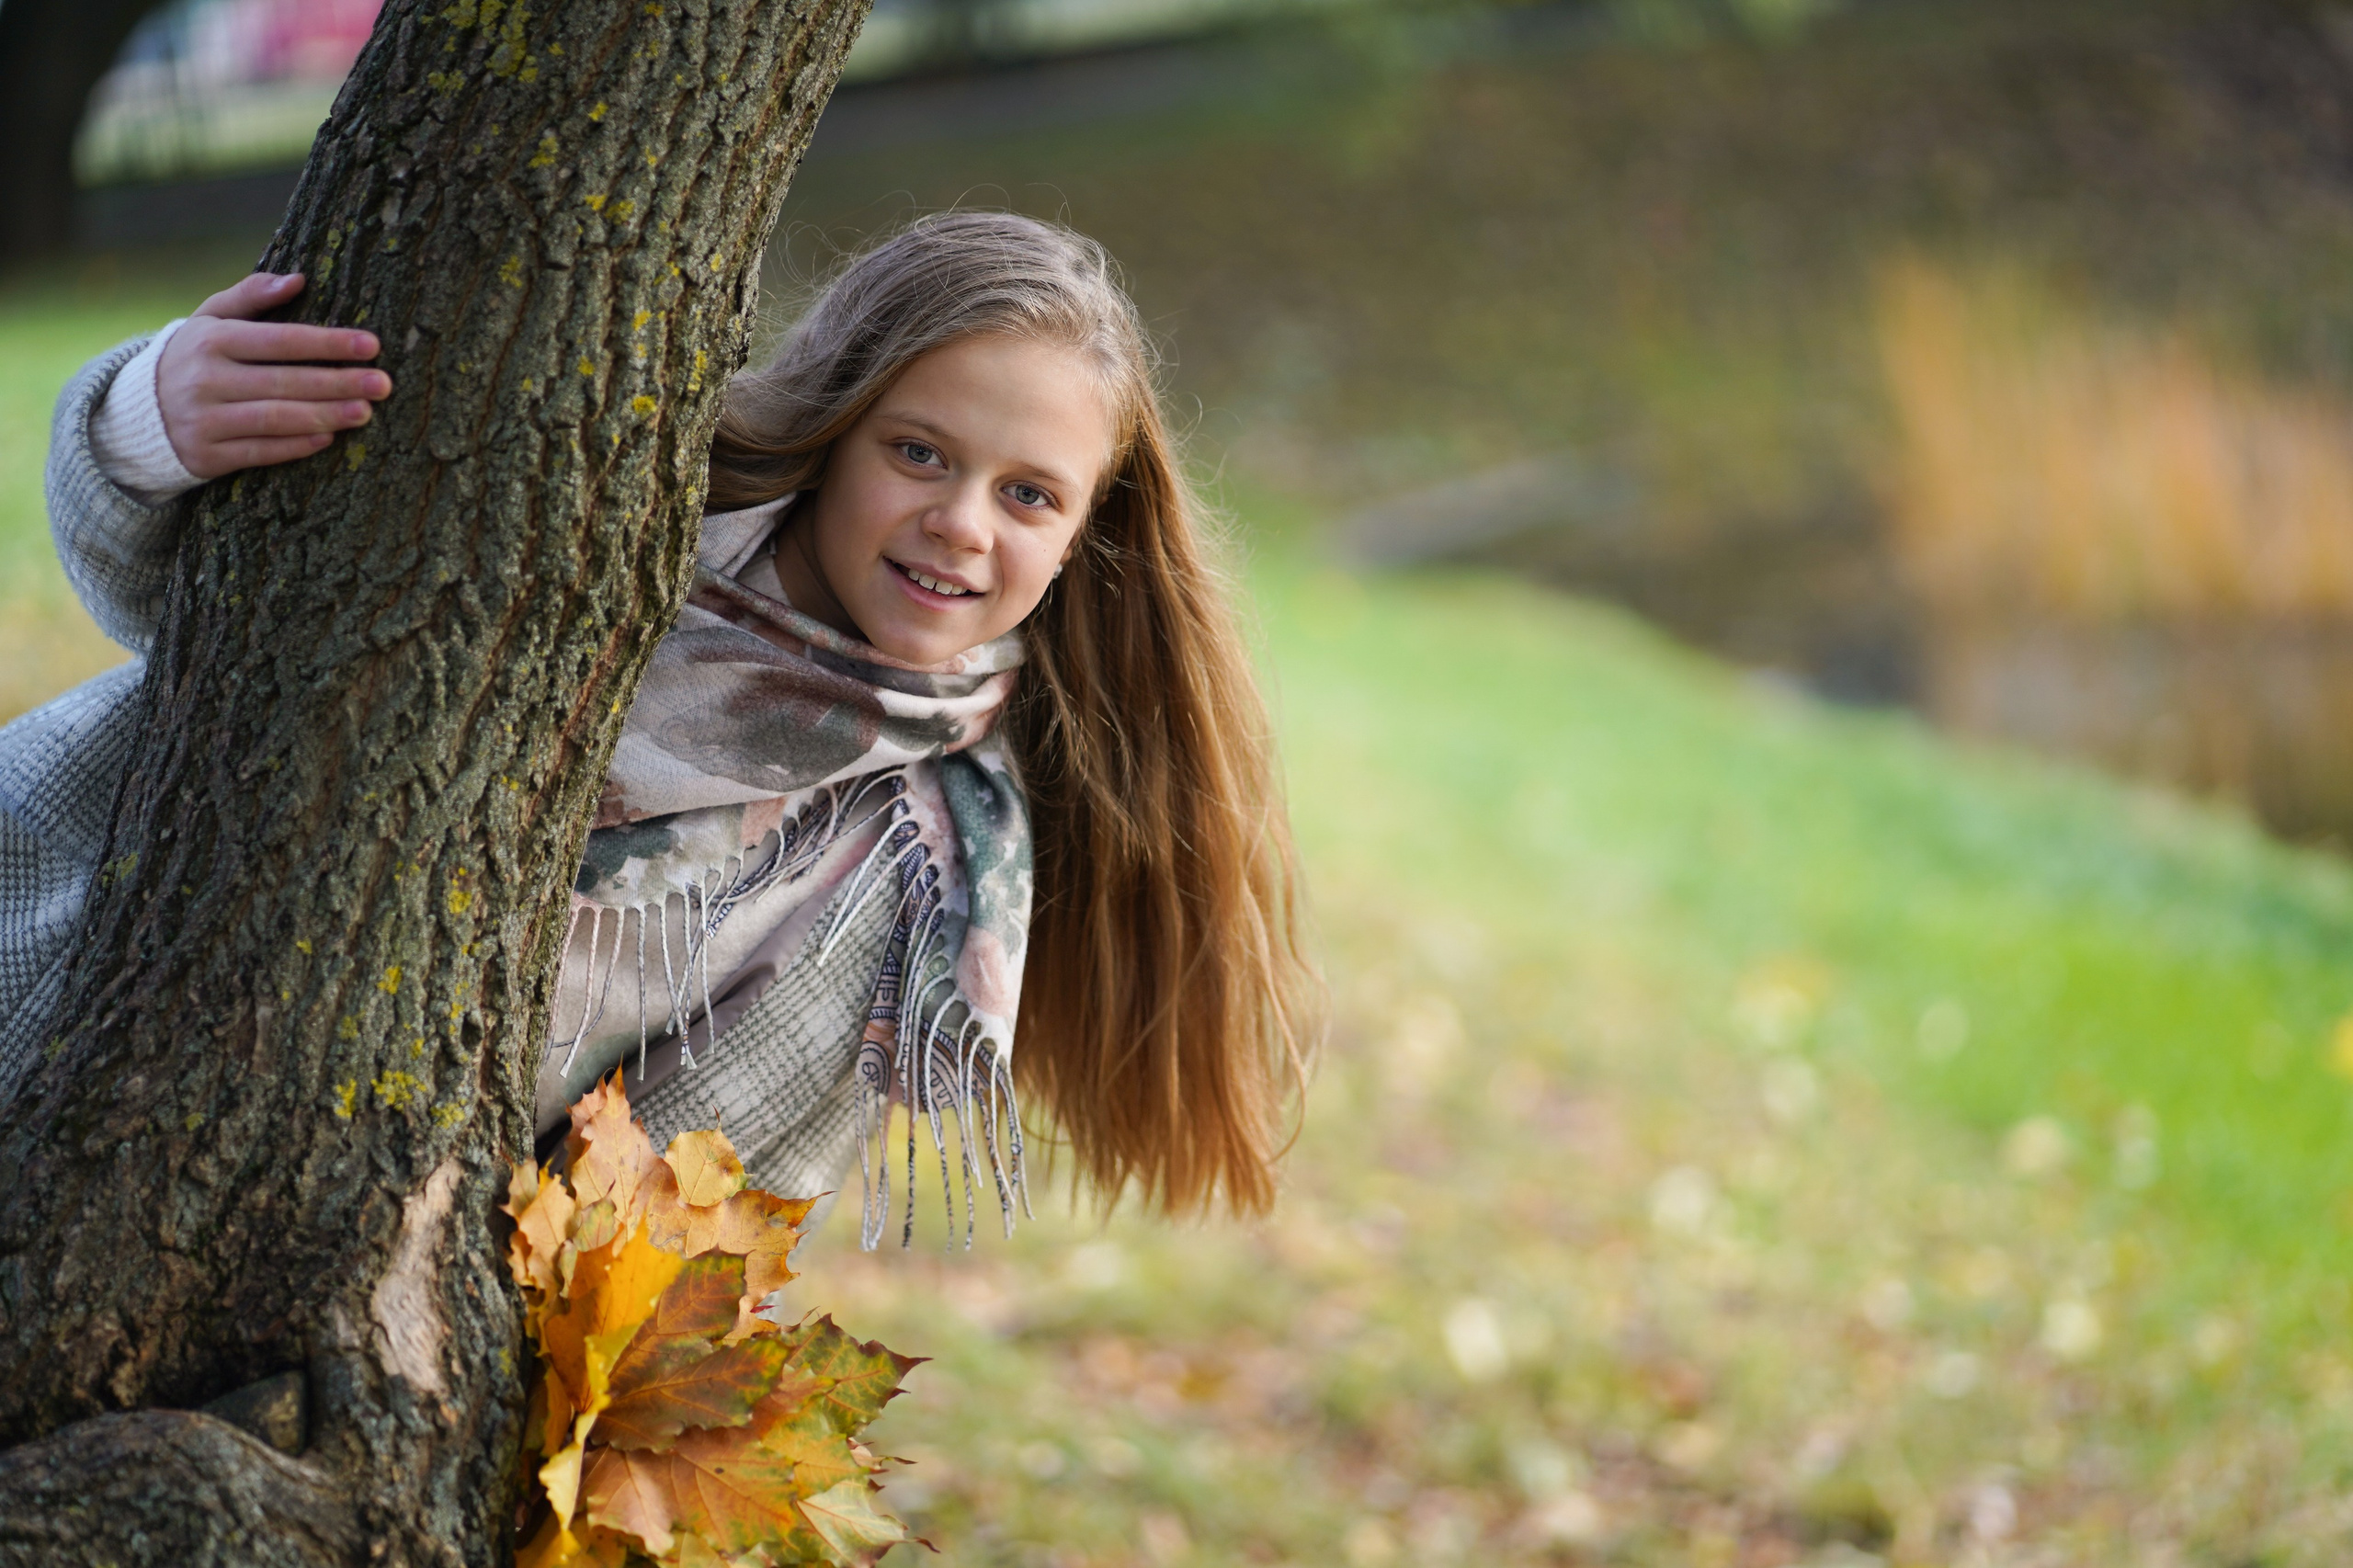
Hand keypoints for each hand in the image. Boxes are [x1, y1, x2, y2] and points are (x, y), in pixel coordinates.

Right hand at [157, 272, 391, 479]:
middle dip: (337, 382)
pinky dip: (296, 446)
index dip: (326, 342)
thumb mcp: (211, 318)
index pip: (279, 340)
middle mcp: (205, 379)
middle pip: (283, 382)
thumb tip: (298, 278)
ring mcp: (204, 420)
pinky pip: (260, 452)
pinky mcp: (207, 455)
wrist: (138, 410)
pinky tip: (329, 437)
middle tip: (382, 384)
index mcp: (210, 340)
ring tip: (364, 412)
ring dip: (324, 415)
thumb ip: (250, 295)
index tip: (371, 345)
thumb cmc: (194, 357)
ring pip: (274, 419)